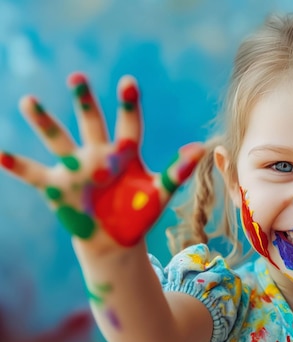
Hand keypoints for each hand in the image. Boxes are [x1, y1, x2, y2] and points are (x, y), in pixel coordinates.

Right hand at [0, 73, 205, 247]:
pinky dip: (17, 165)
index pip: (129, 124)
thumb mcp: (158, 194)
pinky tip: (0, 153)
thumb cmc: (139, 214)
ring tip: (29, 101)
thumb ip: (177, 172)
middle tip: (78, 77)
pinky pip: (35, 173)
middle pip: (90, 122)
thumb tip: (201, 147)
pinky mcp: (57, 187)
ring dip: (44, 122)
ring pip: (58, 139)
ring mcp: (75, 168)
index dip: (128, 104)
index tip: (128, 82)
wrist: (115, 240)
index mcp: (125, 153)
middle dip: (84, 102)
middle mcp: (98, 154)